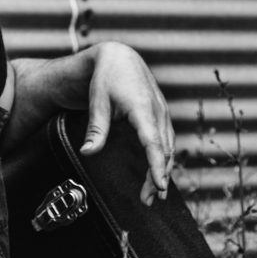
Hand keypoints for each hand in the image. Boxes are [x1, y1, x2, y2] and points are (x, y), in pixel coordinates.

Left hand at [79, 42, 174, 205]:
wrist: (119, 57)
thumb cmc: (106, 78)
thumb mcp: (97, 102)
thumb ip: (96, 129)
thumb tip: (88, 153)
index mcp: (143, 108)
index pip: (153, 143)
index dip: (157, 166)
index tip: (160, 186)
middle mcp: (157, 111)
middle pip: (164, 150)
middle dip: (159, 176)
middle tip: (149, 200)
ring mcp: (162, 113)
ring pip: (169, 147)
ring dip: (163, 170)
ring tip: (154, 194)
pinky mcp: (161, 115)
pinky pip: (167, 141)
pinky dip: (164, 158)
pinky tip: (159, 173)